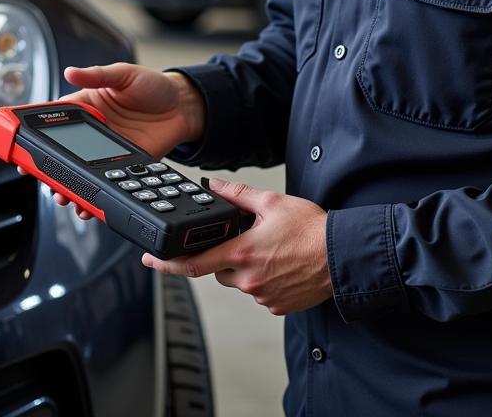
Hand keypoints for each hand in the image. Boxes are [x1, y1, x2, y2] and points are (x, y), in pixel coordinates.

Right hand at [35, 62, 205, 218]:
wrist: (184, 107)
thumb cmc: (154, 86)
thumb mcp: (125, 74)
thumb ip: (98, 76)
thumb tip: (71, 71)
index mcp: (88, 106)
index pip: (56, 121)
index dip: (37, 134)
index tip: (23, 147)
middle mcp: (93, 131)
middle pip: (62, 153)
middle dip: (47, 169)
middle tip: (40, 178)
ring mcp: (106, 151)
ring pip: (78, 173)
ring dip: (67, 186)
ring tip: (62, 195)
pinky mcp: (122, 165)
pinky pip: (103, 183)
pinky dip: (93, 195)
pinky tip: (87, 203)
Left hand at [142, 178, 332, 315]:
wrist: (341, 255)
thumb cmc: (311, 229)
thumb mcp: (271, 203)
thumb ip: (237, 194)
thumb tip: (213, 185)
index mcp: (242, 252)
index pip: (193, 263)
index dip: (167, 263)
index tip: (150, 261)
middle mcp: (248, 278)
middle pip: (218, 270)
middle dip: (224, 255)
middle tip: (247, 240)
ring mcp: (262, 296)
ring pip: (240, 281)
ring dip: (246, 267)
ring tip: (273, 250)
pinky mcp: (276, 306)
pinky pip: (259, 293)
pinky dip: (264, 279)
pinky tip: (282, 265)